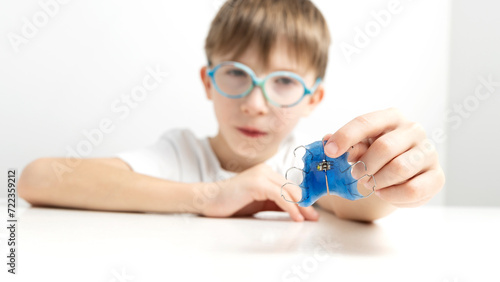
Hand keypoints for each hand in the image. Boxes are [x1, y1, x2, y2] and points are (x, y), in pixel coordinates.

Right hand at [201, 163, 318, 221]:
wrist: (208, 200)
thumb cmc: (231, 203)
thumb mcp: (259, 204)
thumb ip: (276, 205)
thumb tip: (297, 213)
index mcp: (267, 174)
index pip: (290, 187)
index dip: (302, 201)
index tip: (311, 214)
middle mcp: (266, 171)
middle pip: (292, 188)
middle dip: (305, 204)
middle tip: (314, 218)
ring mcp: (261, 175)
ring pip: (288, 191)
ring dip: (300, 207)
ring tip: (308, 219)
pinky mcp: (257, 183)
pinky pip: (280, 196)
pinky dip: (290, 207)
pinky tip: (296, 217)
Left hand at [323, 108, 444, 207]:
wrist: (401, 173)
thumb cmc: (377, 155)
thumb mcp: (361, 147)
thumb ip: (348, 146)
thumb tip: (328, 142)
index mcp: (392, 117)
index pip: (366, 122)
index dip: (345, 137)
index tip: (330, 152)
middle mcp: (413, 130)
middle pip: (384, 147)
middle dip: (364, 165)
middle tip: (356, 174)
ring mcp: (428, 152)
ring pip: (399, 169)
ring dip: (378, 181)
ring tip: (371, 184)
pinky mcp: (436, 176)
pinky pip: (412, 190)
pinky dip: (392, 195)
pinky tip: (384, 193)